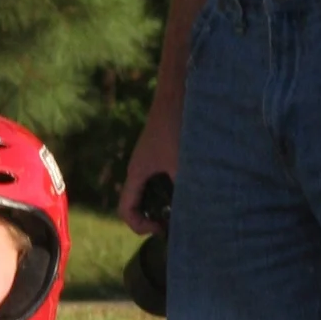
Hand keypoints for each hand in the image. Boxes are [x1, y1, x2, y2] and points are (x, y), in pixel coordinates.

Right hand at [120, 109, 183, 233]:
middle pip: (137, 205)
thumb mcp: (182, 164)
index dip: (140, 226)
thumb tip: (194, 217)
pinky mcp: (159, 154)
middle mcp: (139, 169)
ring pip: (149, 194)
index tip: (161, 227)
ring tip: (185, 209)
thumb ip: (184, 191)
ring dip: (164, 205)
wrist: (178, 92)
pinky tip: (191, 190)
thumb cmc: (177, 125)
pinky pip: (159, 181)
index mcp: (137, 173)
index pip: (126, 211)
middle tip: (175, 223)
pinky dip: (171, 191)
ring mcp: (148, 161)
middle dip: (153, 218)